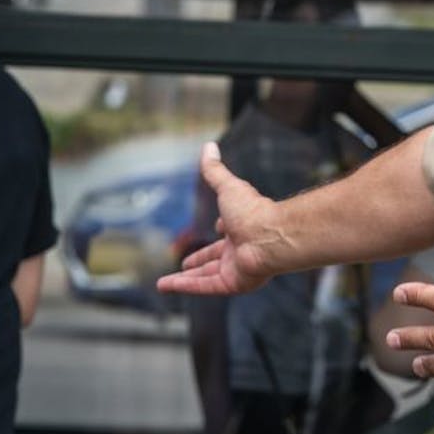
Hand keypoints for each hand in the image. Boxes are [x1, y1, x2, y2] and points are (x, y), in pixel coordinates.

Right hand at [157, 142, 277, 295]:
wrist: (270, 235)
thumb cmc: (253, 210)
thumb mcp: (228, 186)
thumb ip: (215, 170)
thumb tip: (208, 146)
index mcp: (243, 226)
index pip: (229, 232)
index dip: (222, 229)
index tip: (219, 227)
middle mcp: (241, 249)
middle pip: (216, 258)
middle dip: (199, 261)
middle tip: (185, 263)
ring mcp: (238, 268)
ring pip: (206, 276)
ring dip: (184, 280)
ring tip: (162, 284)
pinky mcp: (233, 283)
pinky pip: (205, 287)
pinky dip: (186, 287)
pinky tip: (167, 287)